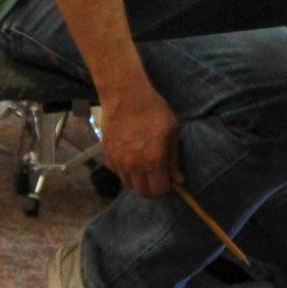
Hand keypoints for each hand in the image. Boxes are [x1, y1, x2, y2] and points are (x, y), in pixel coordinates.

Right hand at [99, 83, 182, 198]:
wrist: (125, 95)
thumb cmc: (154, 110)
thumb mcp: (172, 131)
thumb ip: (174, 158)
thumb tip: (178, 180)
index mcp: (153, 160)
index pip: (158, 190)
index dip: (165, 187)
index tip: (168, 179)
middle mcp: (134, 165)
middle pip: (142, 192)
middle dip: (152, 188)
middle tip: (157, 176)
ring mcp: (118, 161)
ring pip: (128, 184)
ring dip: (138, 180)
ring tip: (144, 165)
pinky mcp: (107, 155)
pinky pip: (117, 173)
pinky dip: (125, 171)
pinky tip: (131, 157)